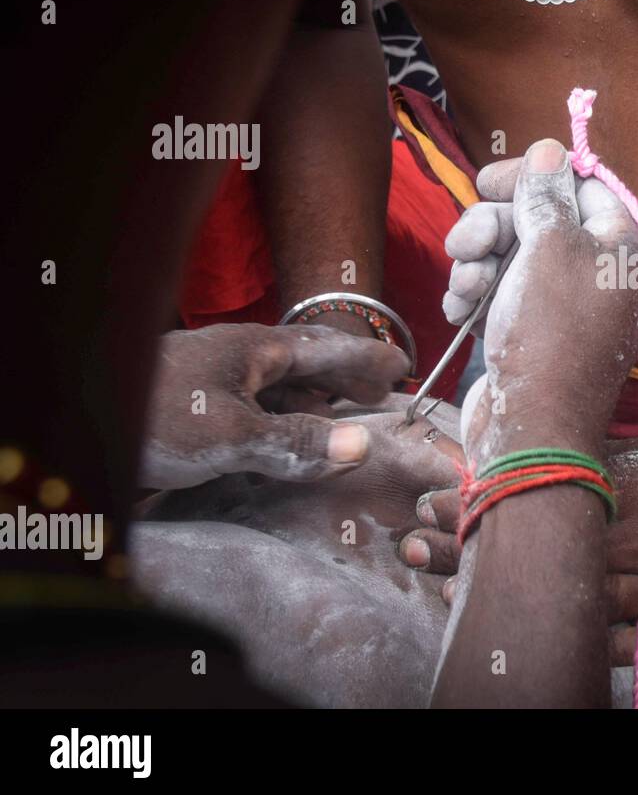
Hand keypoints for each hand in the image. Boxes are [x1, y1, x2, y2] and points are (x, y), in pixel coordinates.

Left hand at [140, 323, 408, 488]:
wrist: (77, 428)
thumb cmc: (154, 418)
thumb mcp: (234, 435)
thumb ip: (298, 442)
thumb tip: (361, 446)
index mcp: (254, 349)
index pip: (327, 348)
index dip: (367, 358)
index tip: (403, 365)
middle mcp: (238, 359)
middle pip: (306, 361)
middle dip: (345, 375)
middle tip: (383, 389)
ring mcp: (214, 383)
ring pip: (279, 385)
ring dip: (316, 397)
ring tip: (345, 413)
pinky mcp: (195, 412)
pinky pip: (258, 407)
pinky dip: (286, 417)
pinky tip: (288, 437)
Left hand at [405, 426, 637, 661]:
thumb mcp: (615, 454)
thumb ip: (566, 460)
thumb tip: (484, 454)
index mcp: (633, 498)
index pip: (548, 511)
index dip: (484, 511)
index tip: (429, 507)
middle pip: (558, 565)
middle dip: (482, 559)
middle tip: (418, 551)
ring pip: (590, 610)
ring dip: (525, 609)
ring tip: (457, 605)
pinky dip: (602, 651)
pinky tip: (554, 649)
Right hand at [457, 138, 637, 463]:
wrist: (529, 428)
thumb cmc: (550, 335)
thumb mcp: (550, 248)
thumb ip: (548, 195)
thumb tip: (552, 150)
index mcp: (621, 248)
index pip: (583, 186)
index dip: (535, 175)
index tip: (488, 179)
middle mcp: (598, 274)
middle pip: (539, 219)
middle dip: (494, 226)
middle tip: (464, 245)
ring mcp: (563, 306)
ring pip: (511, 255)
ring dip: (477, 263)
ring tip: (463, 289)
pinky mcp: (531, 333)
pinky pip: (500, 294)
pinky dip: (475, 296)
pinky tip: (459, 311)